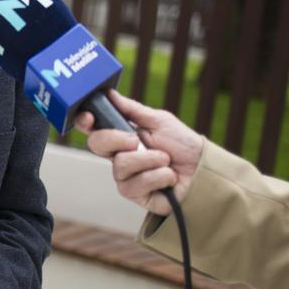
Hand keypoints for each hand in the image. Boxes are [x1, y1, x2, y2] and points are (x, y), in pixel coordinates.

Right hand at [74, 90, 203, 215]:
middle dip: (118, 139)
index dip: (85, 122)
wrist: (204, 170)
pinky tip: (168, 178)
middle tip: (138, 140)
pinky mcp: (136, 195)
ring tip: (166, 160)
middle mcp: (119, 157)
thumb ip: (132, 109)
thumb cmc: (183, 145)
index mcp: (122, 138)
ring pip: (120, 165)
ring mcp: (126, 177)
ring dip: (149, 159)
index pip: (94, 130)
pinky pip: (134, 185)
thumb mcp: (159, 120)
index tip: (89, 117)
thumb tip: (110, 93)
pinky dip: (157, 177)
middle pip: (97, 145)